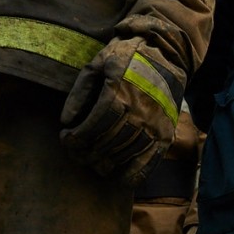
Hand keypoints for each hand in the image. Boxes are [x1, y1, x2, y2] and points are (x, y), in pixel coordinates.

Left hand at [59, 38, 181, 186]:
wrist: (167, 54)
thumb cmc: (128, 56)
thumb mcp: (99, 62)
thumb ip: (80, 91)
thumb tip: (66, 120)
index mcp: (120, 92)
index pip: (94, 125)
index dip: (76, 138)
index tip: (66, 139)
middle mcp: (140, 112)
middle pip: (107, 143)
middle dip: (86, 153)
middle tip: (75, 154)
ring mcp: (155, 125)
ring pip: (126, 154)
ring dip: (106, 164)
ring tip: (93, 163)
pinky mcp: (166, 133)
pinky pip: (151, 161)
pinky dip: (135, 174)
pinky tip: (121, 179)